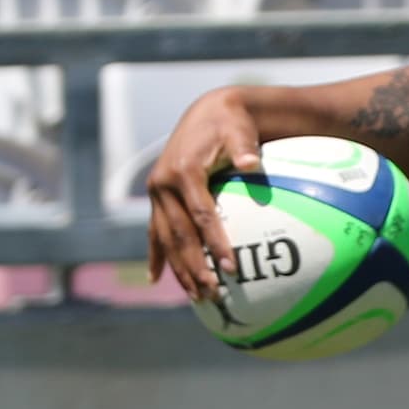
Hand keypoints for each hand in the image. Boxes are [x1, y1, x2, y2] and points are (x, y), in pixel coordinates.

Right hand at [144, 87, 266, 302]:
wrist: (207, 112)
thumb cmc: (230, 123)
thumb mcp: (238, 130)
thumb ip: (244, 147)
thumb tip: (253, 163)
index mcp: (183, 171)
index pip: (201, 215)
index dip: (214, 242)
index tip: (231, 267)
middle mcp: (163, 185)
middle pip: (180, 234)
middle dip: (196, 267)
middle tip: (214, 294)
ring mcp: (157, 193)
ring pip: (166, 239)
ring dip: (180, 269)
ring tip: (197, 297)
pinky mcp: (157, 198)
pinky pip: (155, 232)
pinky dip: (156, 255)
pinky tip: (155, 279)